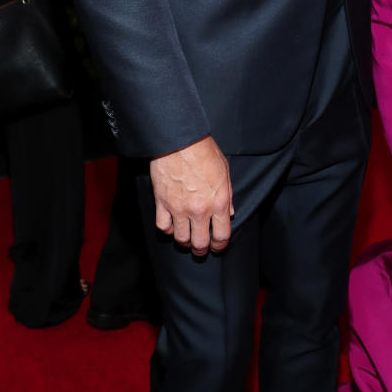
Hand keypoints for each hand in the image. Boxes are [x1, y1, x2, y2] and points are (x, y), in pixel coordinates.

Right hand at [150, 135, 233, 256]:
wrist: (179, 140)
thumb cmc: (204, 151)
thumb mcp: (225, 171)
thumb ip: (228, 196)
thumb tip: (229, 213)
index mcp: (218, 202)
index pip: (222, 236)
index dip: (221, 246)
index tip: (218, 246)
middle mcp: (200, 210)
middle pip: (200, 243)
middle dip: (202, 250)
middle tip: (201, 250)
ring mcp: (179, 208)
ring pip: (181, 239)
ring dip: (185, 242)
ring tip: (186, 239)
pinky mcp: (162, 203)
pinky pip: (163, 227)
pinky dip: (167, 230)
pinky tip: (171, 226)